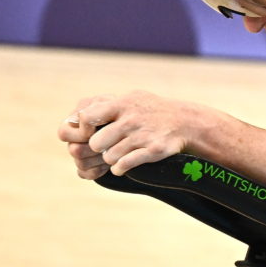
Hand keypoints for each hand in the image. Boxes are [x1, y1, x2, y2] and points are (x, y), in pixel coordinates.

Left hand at [57, 90, 206, 178]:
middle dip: (97, 148)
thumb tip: (79, 114)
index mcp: (121, 105)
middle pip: (96, 143)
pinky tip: (122, 165)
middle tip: (103, 148)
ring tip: (116, 155)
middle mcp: (130, 120)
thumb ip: (107, 105)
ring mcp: (141, 136)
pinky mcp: (152, 151)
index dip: (83, 128)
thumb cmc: (152, 110)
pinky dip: (120, 168)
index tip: (89, 132)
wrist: (185, 122)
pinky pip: (125, 165)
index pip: (87, 117)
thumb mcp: (132, 98)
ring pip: (109, 157)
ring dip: (110, 159)